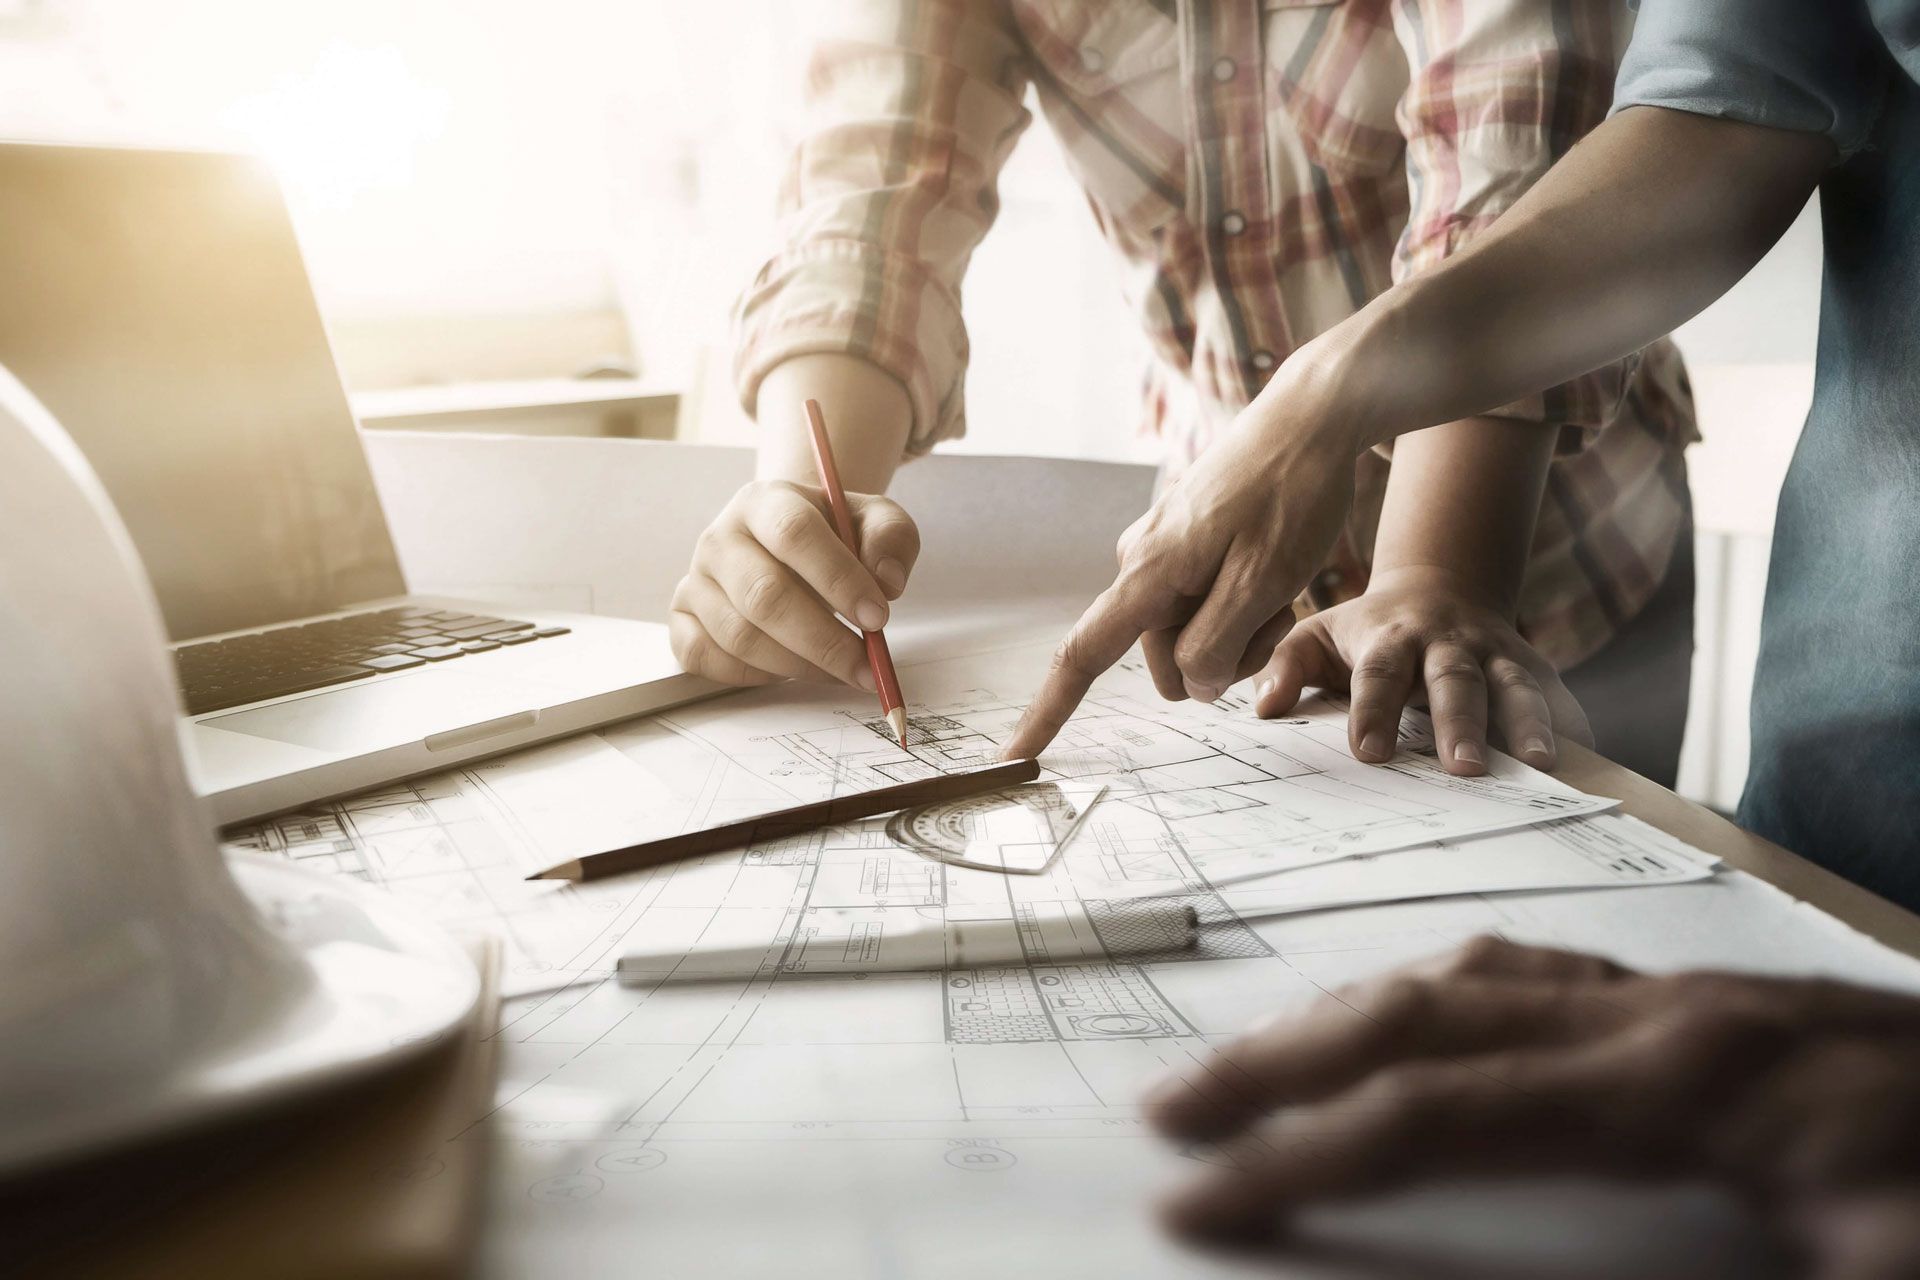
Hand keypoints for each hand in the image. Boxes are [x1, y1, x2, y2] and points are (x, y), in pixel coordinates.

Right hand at [669, 480, 918, 686]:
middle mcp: (720, 537)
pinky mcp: (681, 618)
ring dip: (799, 665)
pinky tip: (791, 669)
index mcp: (765, 501)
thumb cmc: (832, 534)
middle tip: (866, 666)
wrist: (787, 539)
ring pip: (740, 636)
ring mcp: (696, 579)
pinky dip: (753, 675)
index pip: (794, 533)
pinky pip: (706, 658)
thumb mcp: (874, 520)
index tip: (878, 617)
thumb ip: (891, 538)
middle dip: (823, 640)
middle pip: (765, 595)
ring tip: (842, 671)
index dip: (838, 579)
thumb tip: (886, 582)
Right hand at [1004, 409, 1356, 758]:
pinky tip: (1275, 568)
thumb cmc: (1292, 493)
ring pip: (1193, 638)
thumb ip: (1218, 646)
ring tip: (1280, 582)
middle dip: (1223, 656)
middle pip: (1165, 661)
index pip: (1083, 655)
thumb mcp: (1265, 582)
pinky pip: (1206, 607)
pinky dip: (1245, 607)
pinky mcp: (1187, 547)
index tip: (1017, 753)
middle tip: (1274, 609)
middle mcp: (1141, 564)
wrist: (1312, 417)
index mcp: (1148, 573)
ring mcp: (1163, 554)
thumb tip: (1192, 686)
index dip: (1049, 711)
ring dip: (1242, 631)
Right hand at [1143, 936, 1919, 1274]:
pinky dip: (1444, 994)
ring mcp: (1697, 1001)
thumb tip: (1502, 1279)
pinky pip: (1544, 972)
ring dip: (1350, 1015)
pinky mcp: (1723, 1012)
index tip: (1198, 1202)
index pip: (1444, 1112)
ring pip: (1476, 968)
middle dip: (1285, 1061)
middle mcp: (1672, 1019)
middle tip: (1175, 1110)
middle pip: (1427, 1008)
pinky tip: (1427, 1026)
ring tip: (1262, 1064)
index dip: (1306, 1157)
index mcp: (1693, 1091)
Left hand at [1251, 566, 1591, 774]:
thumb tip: (1263, 708)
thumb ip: (1285, 667)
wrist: (1439, 588)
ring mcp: (1496, 653)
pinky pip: (1558, 696)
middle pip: (1455, 681)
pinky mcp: (1533, 667)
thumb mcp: (1315, 634)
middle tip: (1463, 768)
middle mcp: (1447, 643)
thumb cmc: (1366, 631)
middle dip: (1460, 723)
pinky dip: (1573, 727)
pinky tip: (1585, 764)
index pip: (1378, 675)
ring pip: (1515, 685)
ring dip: (1530, 723)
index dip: (1374, 710)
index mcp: (1389, 637)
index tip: (1368, 752)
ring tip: (1542, 765)